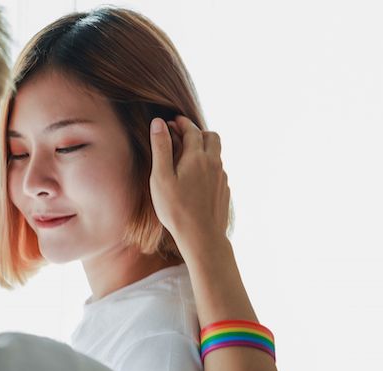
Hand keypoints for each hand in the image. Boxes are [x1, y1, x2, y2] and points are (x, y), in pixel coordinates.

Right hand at [148, 115, 229, 249]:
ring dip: (204, 149)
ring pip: (216, 154)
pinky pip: (218, 171)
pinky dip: (208, 167)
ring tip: (187, 157)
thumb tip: (159, 123)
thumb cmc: (176, 209)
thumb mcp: (161, 177)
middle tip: (183, 135)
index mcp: (197, 157)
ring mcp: (221, 178)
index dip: (181, 123)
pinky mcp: (224, 191)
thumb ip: (161, 148)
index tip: (172, 121)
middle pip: (212, 137)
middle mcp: (214, 163)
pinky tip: (196, 180)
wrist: (202, 237)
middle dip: (197, 132)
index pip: (192, 130)